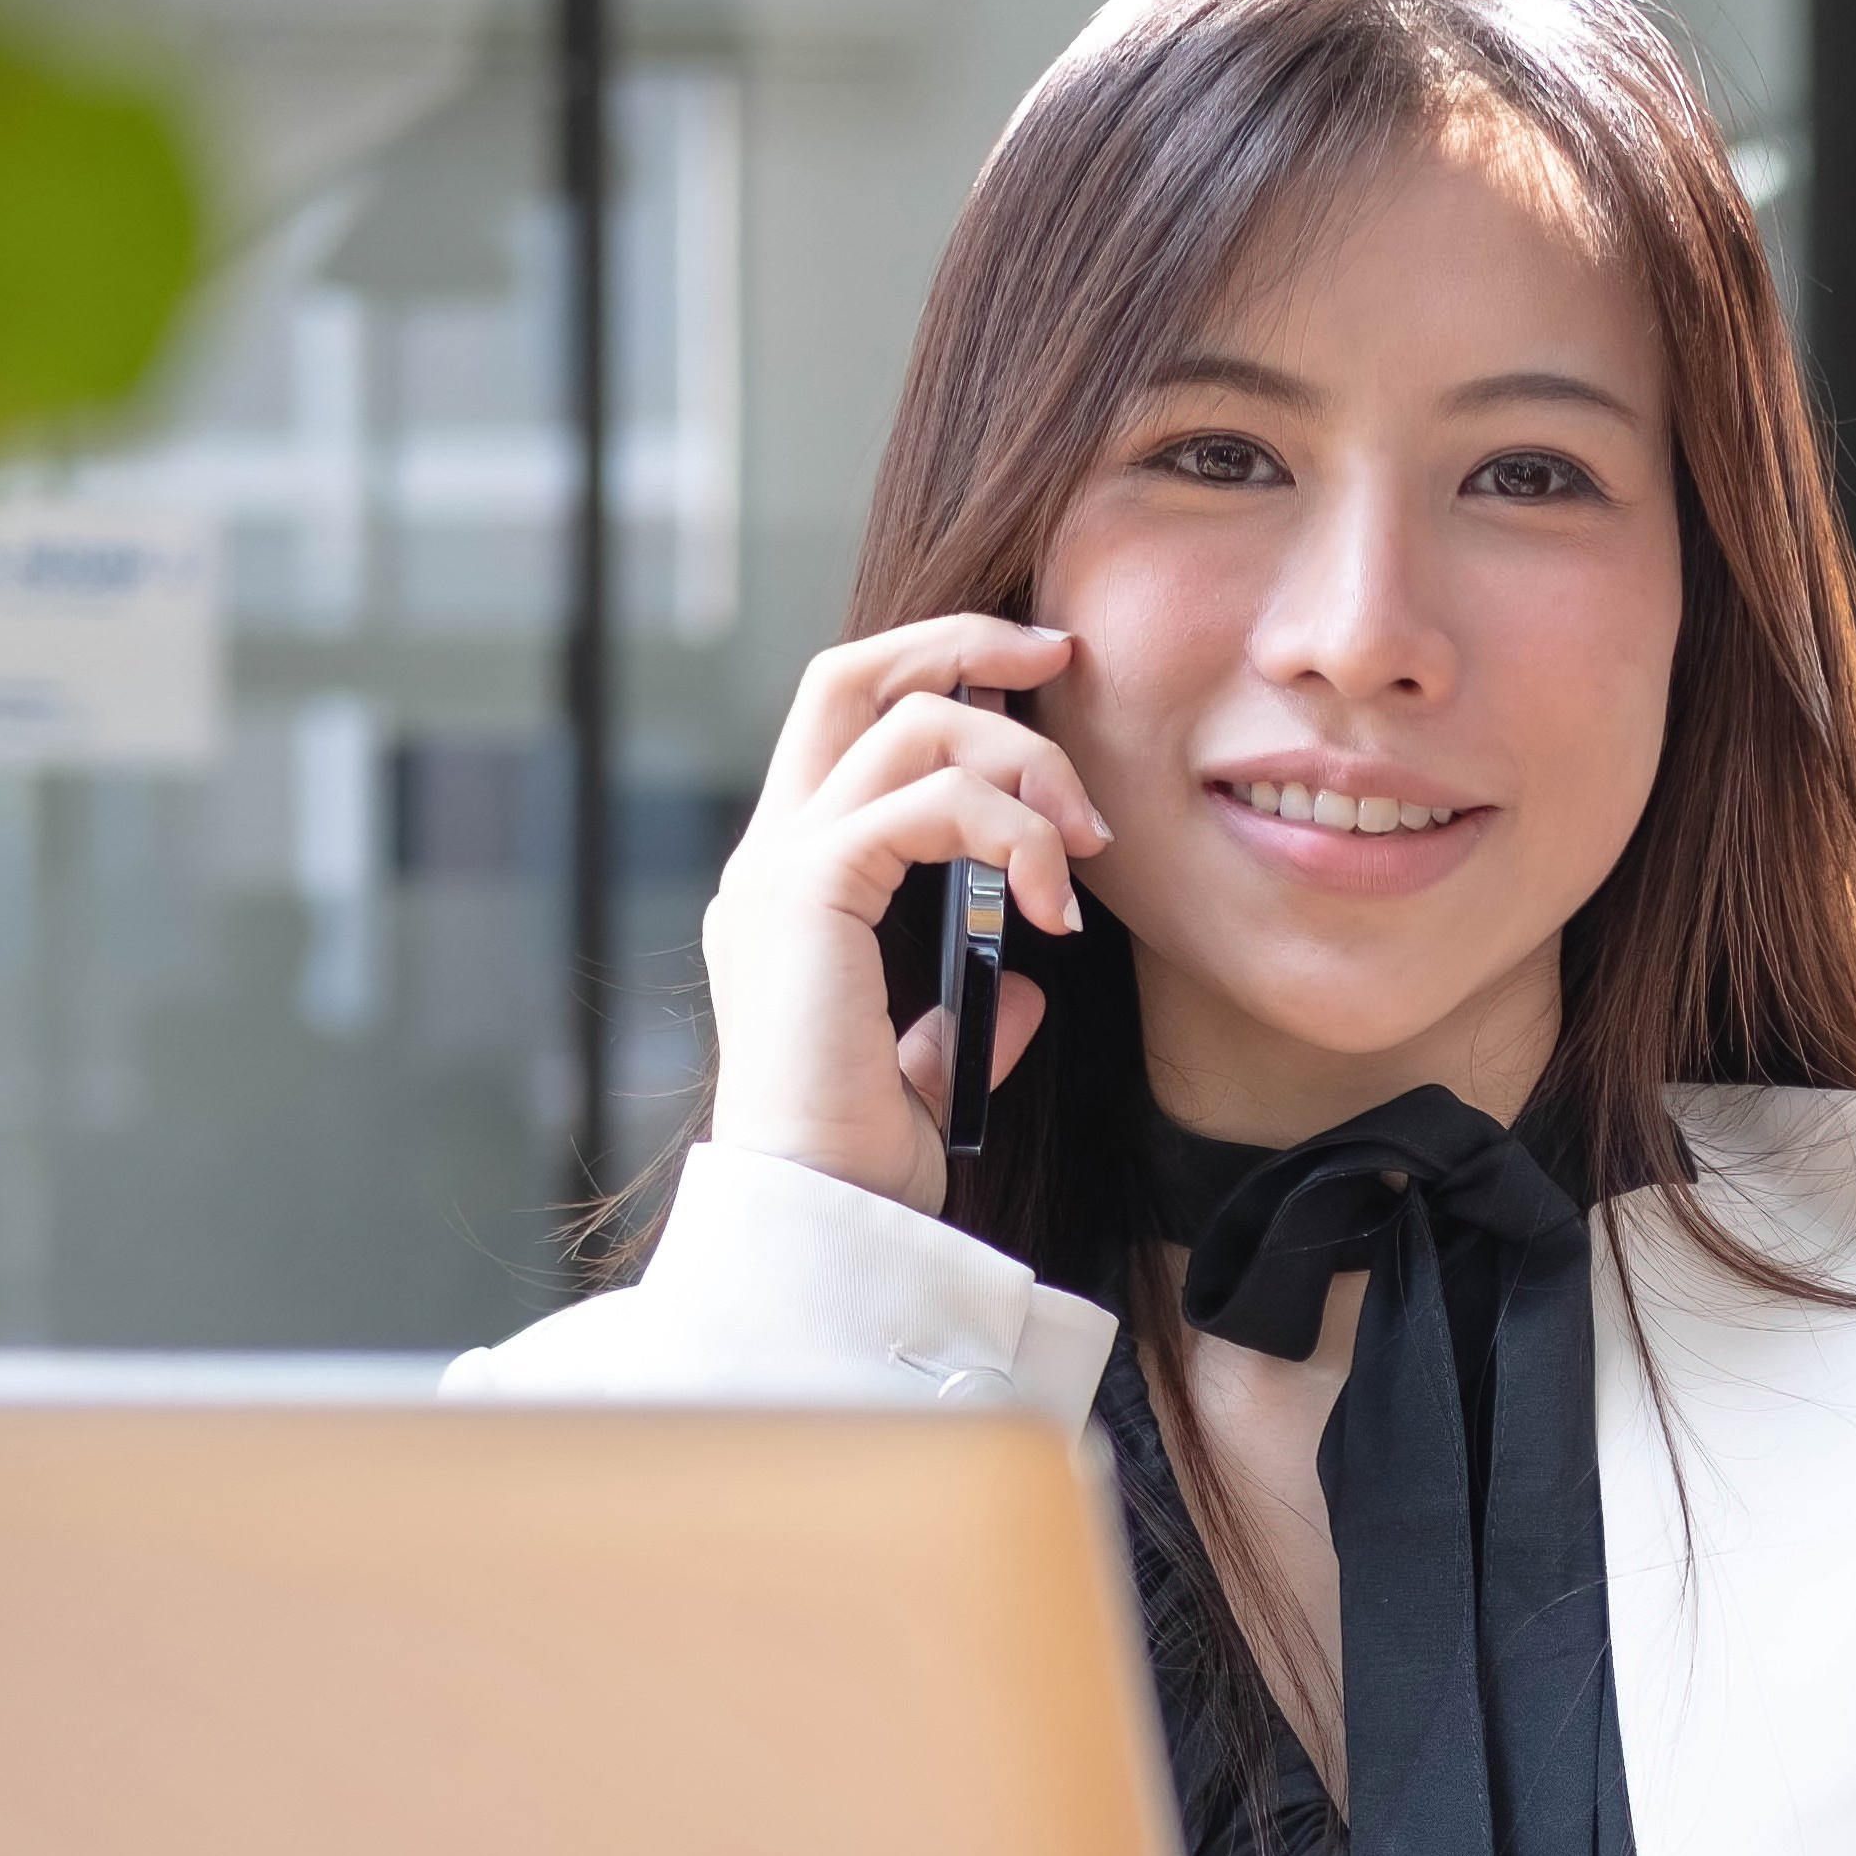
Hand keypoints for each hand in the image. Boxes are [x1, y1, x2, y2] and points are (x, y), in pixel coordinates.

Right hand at [699, 614, 1114, 1212]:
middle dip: (964, 641)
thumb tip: (1025, 990)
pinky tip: (1056, 902)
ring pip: (909, 723)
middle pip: (851, 674)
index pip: (851, 720)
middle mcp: (769, 855)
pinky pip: (928, 803)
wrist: (827, 1213)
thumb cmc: (868, 1155)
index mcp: (794, 881)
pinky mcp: (807, 889)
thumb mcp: (931, 1067)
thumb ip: (965, 1014)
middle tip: (1062, 655)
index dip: (942, 672)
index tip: (1043, 680)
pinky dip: (1013, 831)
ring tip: (1086, 842)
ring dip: (1023, 762)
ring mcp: (778, 865)